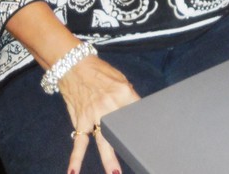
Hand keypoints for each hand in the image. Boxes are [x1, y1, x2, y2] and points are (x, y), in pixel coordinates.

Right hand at [61, 55, 140, 173]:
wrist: (73, 65)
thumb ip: (128, 95)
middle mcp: (109, 106)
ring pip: (102, 141)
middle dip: (129, 142)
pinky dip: (75, 159)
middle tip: (139, 157)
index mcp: (123, 93)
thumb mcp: (120, 78)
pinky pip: (79, 142)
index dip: (145, 122)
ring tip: (115, 173)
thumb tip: (137, 109)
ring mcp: (94, 116)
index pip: (138, 110)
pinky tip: (73, 172)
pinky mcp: (81, 121)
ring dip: (108, 158)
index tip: (155, 134)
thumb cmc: (99, 71)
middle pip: (122, 129)